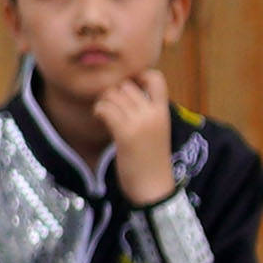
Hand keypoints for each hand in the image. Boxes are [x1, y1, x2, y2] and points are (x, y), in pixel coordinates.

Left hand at [94, 67, 178, 203]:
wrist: (153, 187)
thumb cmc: (151, 161)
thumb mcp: (156, 131)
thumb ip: (146, 112)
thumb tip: (126, 94)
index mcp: (163, 112)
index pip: (156, 78)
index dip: (139, 76)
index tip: (127, 88)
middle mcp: (153, 114)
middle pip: (126, 85)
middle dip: (113, 92)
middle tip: (108, 104)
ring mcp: (139, 123)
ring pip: (113, 95)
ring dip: (103, 101)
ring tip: (103, 112)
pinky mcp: (125, 134)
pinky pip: (106, 109)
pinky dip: (98, 110)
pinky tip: (99, 118)